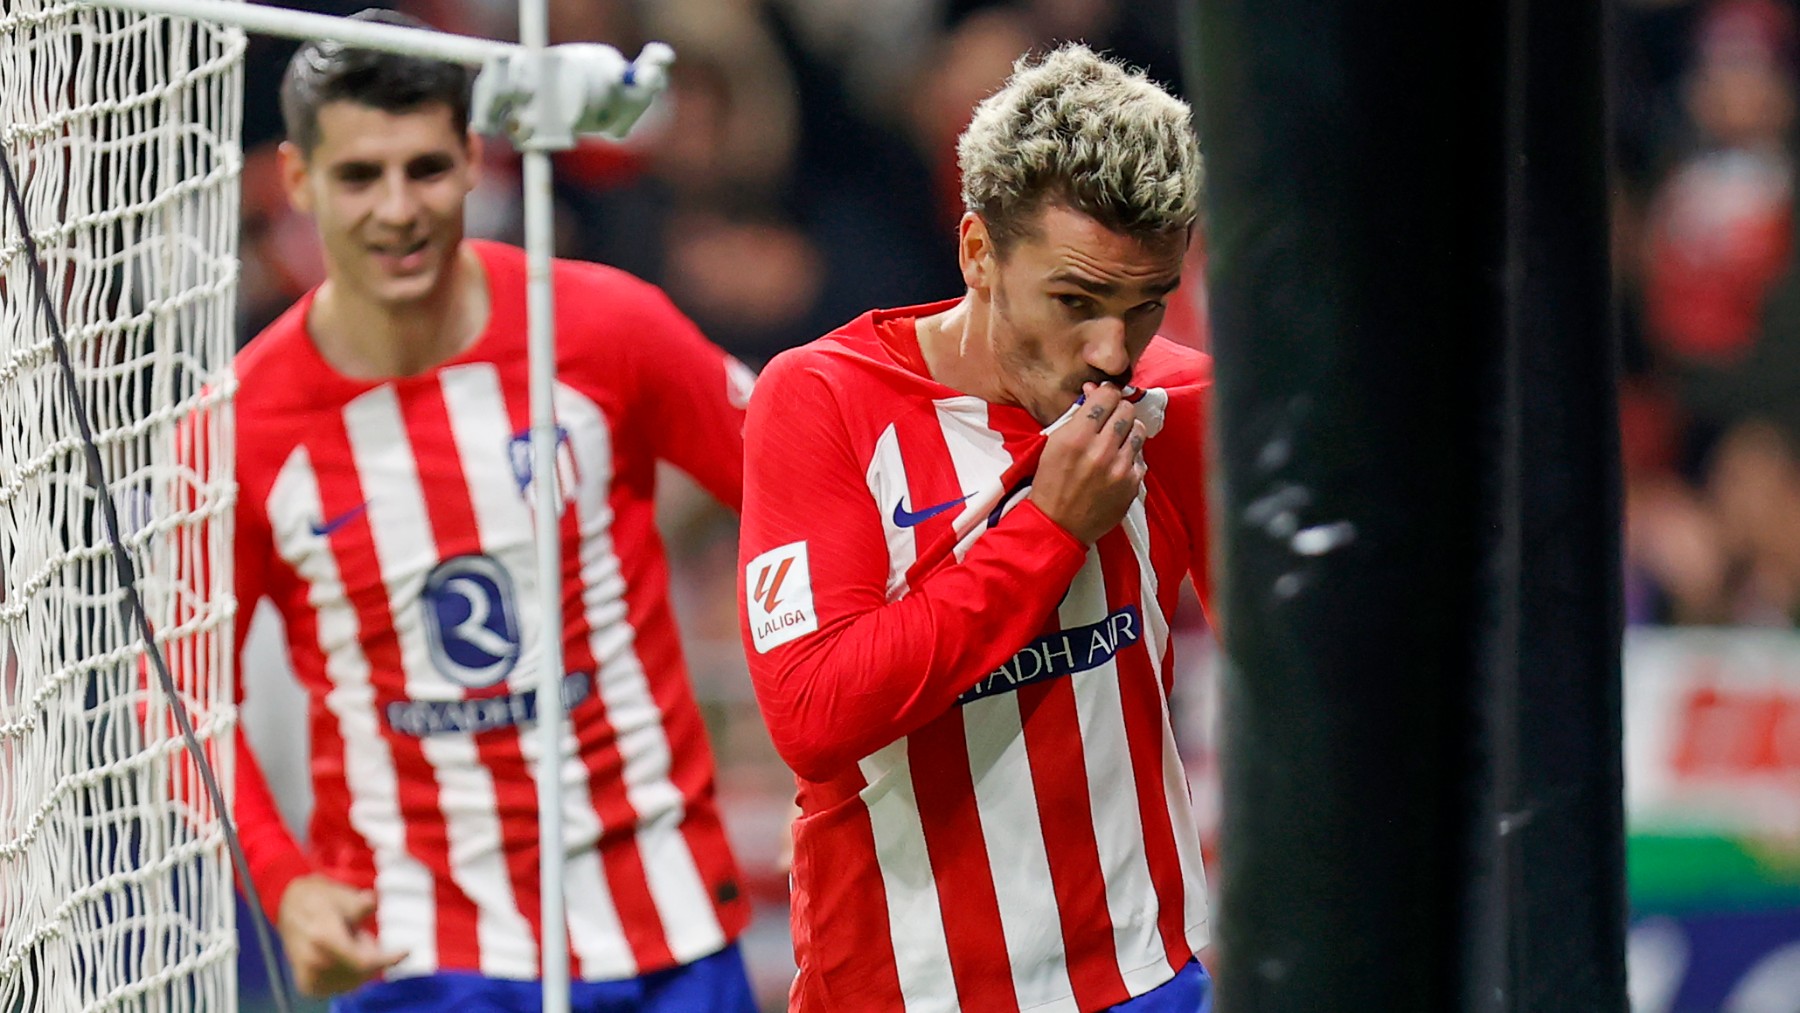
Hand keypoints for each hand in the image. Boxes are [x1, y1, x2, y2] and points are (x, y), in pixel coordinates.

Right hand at [276, 875, 406, 996]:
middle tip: (362, 934)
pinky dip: (350, 974)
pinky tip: (341, 955)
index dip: (389, 960)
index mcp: (324, 938)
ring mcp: (309, 976)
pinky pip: (341, 986)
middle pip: (362, 972)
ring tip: (347, 941)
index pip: (364, 962)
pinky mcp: (307, 985)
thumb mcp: (343, 894)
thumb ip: (361, 903)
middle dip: (373, 954)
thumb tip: (374, 901)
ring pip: (353, 981)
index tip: (407, 951)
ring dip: (361, 964)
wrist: (289, 905)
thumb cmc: (321, 898)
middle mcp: (315, 962)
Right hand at [1030, 383, 1147, 542]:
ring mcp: (1119, 468)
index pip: (1106, 396)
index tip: (1105, 399)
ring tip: (1116, 441)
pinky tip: (1117, 463)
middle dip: (1118, 410)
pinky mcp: (1132, 484)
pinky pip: (1141, 457)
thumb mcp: (1053, 445)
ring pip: (1138, 430)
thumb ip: (1076, 417)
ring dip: (1128, 431)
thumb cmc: (1051, 484)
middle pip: (1126, 409)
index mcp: (1076, 437)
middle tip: (1110, 419)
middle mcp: (1100, 450)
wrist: (1058, 525)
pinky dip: (1130, 456)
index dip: (1106, 394)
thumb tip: (1095, 392)